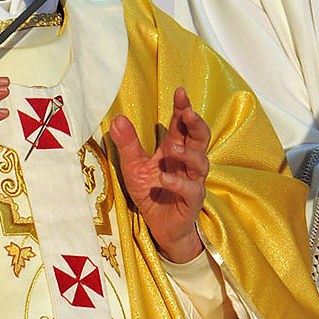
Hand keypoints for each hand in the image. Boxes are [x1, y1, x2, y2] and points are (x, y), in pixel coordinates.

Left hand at [111, 86, 209, 262]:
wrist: (160, 227)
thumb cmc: (151, 192)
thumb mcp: (134, 167)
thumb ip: (128, 144)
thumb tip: (117, 118)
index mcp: (174, 149)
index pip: (182, 124)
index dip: (183, 108)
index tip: (180, 92)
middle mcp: (187, 162)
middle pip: (200, 138)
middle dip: (196, 123)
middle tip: (188, 112)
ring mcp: (192, 181)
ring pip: (201, 162)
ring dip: (189, 153)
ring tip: (173, 149)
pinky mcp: (192, 200)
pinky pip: (190, 189)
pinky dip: (178, 182)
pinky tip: (165, 179)